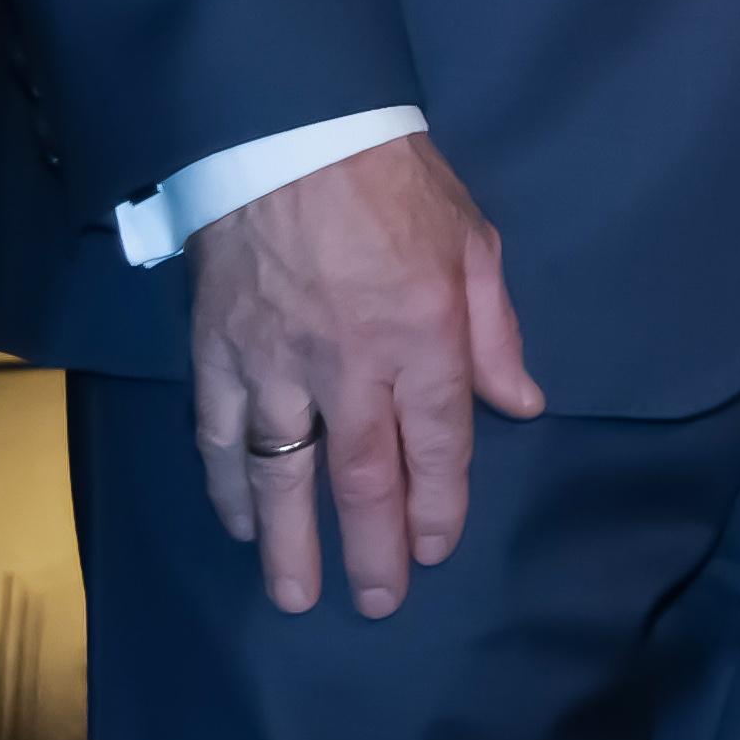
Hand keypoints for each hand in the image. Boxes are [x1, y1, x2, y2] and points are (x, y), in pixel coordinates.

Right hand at [187, 134, 541, 616]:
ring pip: (283, 471)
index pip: (437, 440)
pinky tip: (243, 523)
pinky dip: (228, 487)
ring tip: (297, 596)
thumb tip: (522, 404)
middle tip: (378, 603)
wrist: (290, 137)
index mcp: (422, 334)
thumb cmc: (395, 184)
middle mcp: (349, 363)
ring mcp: (275, 363)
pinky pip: (219, 436)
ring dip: (291, 541)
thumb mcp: (474, 244)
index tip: (437, 549)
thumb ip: (496, 333)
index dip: (439, 502)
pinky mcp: (218, 354)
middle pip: (362, 474)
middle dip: (371, 546)